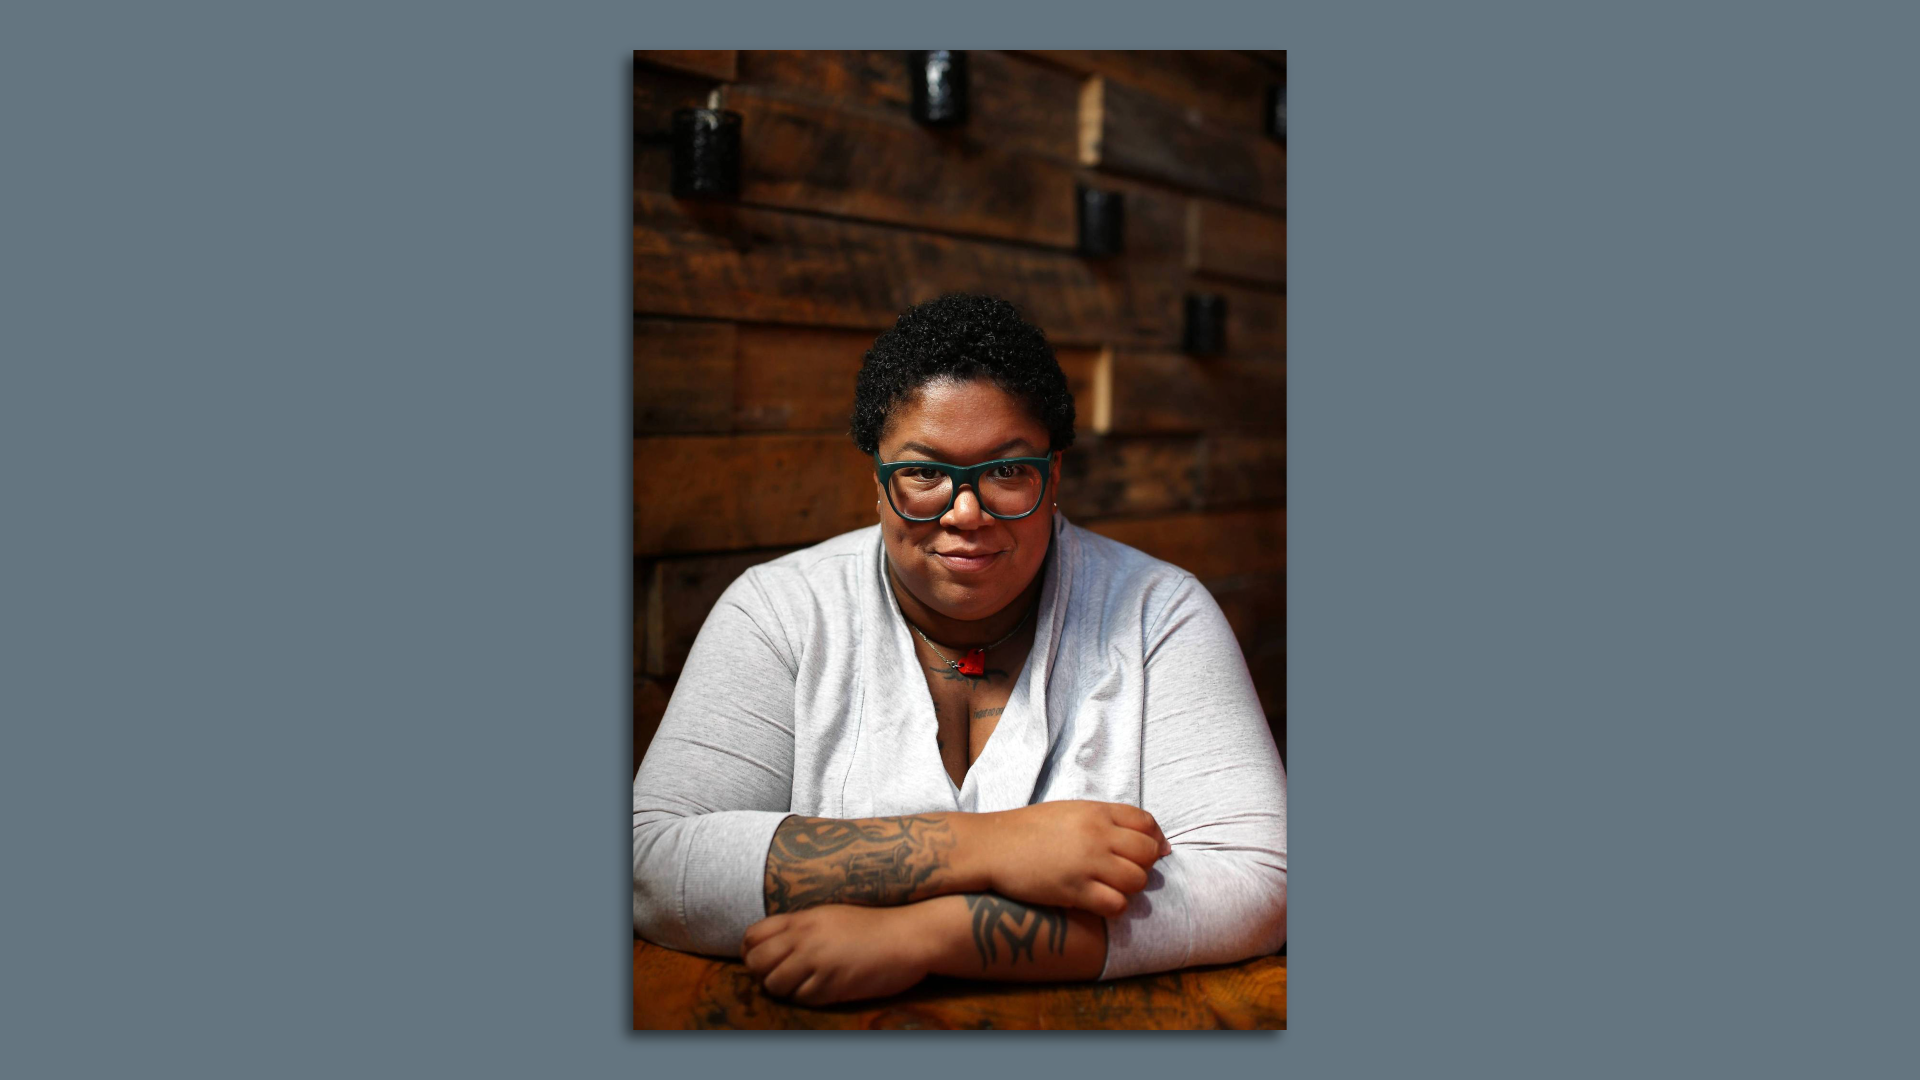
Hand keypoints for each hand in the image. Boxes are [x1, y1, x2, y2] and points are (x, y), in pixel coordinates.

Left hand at [741, 904, 933, 1006]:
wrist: (907, 936)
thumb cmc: (872, 926)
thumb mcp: (829, 915)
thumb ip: (799, 927)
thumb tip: (770, 944)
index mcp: (802, 918)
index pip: (752, 936)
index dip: (751, 952)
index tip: (765, 960)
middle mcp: (804, 938)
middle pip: (756, 962)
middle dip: (763, 974)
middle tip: (782, 976)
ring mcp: (817, 961)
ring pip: (774, 984)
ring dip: (785, 989)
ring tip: (805, 984)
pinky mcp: (832, 983)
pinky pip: (802, 999)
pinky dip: (809, 998)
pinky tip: (826, 988)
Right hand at [977, 800, 1170, 916]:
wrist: (992, 846)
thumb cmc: (1029, 829)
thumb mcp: (1070, 812)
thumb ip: (1105, 821)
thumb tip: (1143, 837)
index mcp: (1096, 812)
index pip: (1147, 823)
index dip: (1155, 840)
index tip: (1152, 853)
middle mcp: (1097, 835)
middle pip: (1148, 853)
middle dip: (1144, 866)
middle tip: (1125, 872)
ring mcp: (1087, 862)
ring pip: (1137, 880)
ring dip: (1129, 888)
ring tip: (1110, 887)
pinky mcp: (1075, 890)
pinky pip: (1117, 904)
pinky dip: (1114, 907)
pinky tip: (1098, 902)